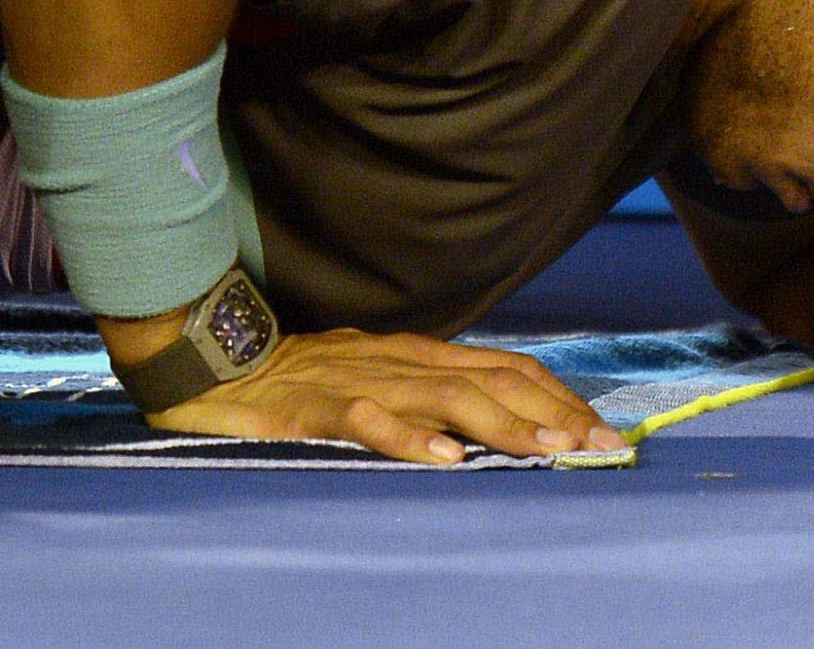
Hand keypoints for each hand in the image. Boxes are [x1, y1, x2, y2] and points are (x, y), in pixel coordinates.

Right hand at [142, 328, 625, 466]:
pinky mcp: (314, 406)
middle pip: (487, 380)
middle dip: (548, 412)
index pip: (501, 367)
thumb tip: (491, 428)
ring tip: (545, 451)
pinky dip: (409, 438)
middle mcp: (395, 361)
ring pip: (441, 397)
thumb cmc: (296, 378)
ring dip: (499, 425)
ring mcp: (356, 381)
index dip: (555, 396)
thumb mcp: (373, 380)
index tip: (601, 428)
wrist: (211, 359)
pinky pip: (366, 421)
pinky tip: (444, 460)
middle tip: (598, 445)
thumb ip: (425, 396)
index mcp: (414, 354)